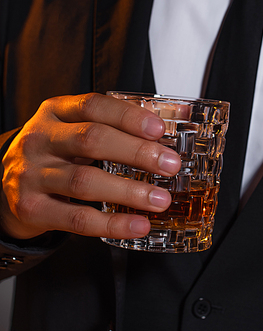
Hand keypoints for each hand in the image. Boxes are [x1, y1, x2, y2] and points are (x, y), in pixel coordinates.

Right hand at [0, 93, 180, 240]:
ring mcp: (32, 174)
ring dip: (129, 191)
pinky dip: (111, 223)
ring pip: (84, 182)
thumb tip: (178, 114)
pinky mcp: (32, 208)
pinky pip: (76, 218)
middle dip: (136, 152)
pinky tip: (137, 225)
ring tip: (160, 199)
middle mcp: (40, 139)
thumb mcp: (78, 126)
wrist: (6, 182)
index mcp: (55, 112)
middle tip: (169, 165)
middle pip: (91, 140)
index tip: (160, 129)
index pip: (93, 106)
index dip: (128, 117)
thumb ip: (123, 120)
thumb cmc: (56, 151)